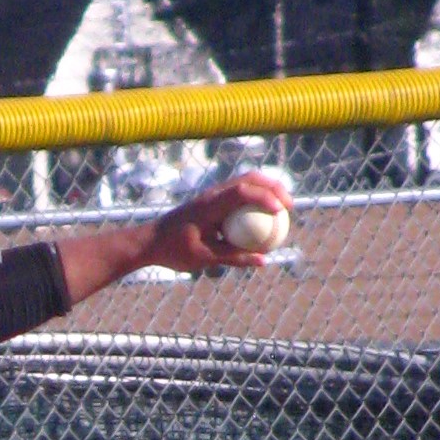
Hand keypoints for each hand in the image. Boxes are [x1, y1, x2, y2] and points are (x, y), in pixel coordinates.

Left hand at [140, 174, 292, 274]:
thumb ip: (235, 257)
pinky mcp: (211, 199)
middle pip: (249, 179)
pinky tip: (265, 216)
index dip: (265, 197)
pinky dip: (255, 199)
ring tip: (283, 206)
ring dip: (266, 189)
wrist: (149, 240)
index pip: (242, 192)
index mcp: (209, 205)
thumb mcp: (205, 258)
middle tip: (290, 206)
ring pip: (245, 181)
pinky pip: (238, 193)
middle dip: (273, 187)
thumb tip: (264, 261)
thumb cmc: (174, 251)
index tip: (281, 211)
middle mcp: (212, 193)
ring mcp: (212, 194)